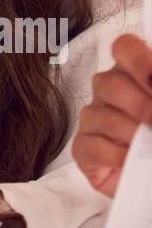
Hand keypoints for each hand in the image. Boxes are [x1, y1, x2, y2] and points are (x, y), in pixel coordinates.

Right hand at [72, 33, 151, 197]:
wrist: (148, 179)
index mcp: (131, 74)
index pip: (125, 48)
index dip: (140, 60)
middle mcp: (107, 91)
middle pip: (112, 83)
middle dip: (142, 104)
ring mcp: (92, 119)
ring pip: (103, 115)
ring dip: (132, 133)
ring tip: (150, 146)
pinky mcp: (83, 148)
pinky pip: (92, 145)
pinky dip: (116, 155)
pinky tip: (132, 161)